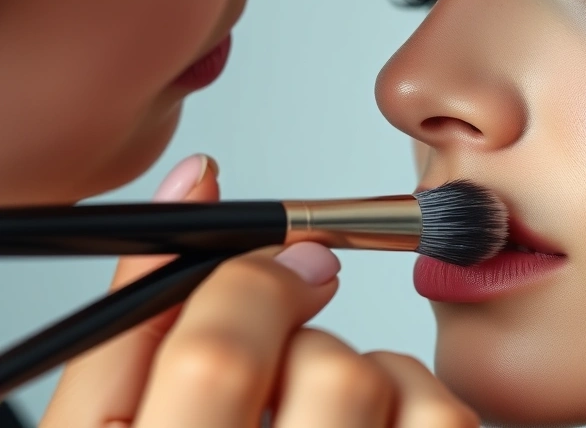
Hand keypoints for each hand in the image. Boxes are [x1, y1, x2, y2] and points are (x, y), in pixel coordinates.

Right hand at [40, 154, 478, 427]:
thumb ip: (137, 316)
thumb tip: (199, 183)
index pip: (222, 354)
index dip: (253, 285)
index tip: (275, 264)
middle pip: (331, 370)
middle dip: (308, 337)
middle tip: (284, 357)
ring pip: (399, 391)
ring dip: (362, 371)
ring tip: (320, 409)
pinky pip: (448, 420)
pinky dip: (417, 400)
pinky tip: (373, 427)